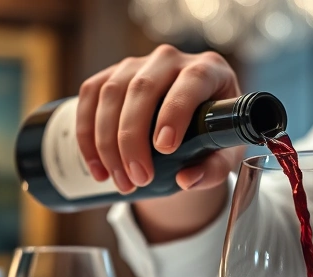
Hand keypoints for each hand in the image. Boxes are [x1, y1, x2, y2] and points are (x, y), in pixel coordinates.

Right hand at [75, 44, 242, 193]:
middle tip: (139, 179)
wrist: (193, 124)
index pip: (191, 81)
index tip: (165, 148)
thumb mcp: (225, 154)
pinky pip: (90, 96)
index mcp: (209, 70)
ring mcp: (137, 64)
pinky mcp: (111, 75)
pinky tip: (97, 167)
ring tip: (121, 182)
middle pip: (143, 88)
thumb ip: (214, 169)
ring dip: (108, 142)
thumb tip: (187, 180)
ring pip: (112, 93)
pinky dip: (87, 134)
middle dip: (134, 138)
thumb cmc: (214, 135)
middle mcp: (171, 60)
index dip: (175, 111)